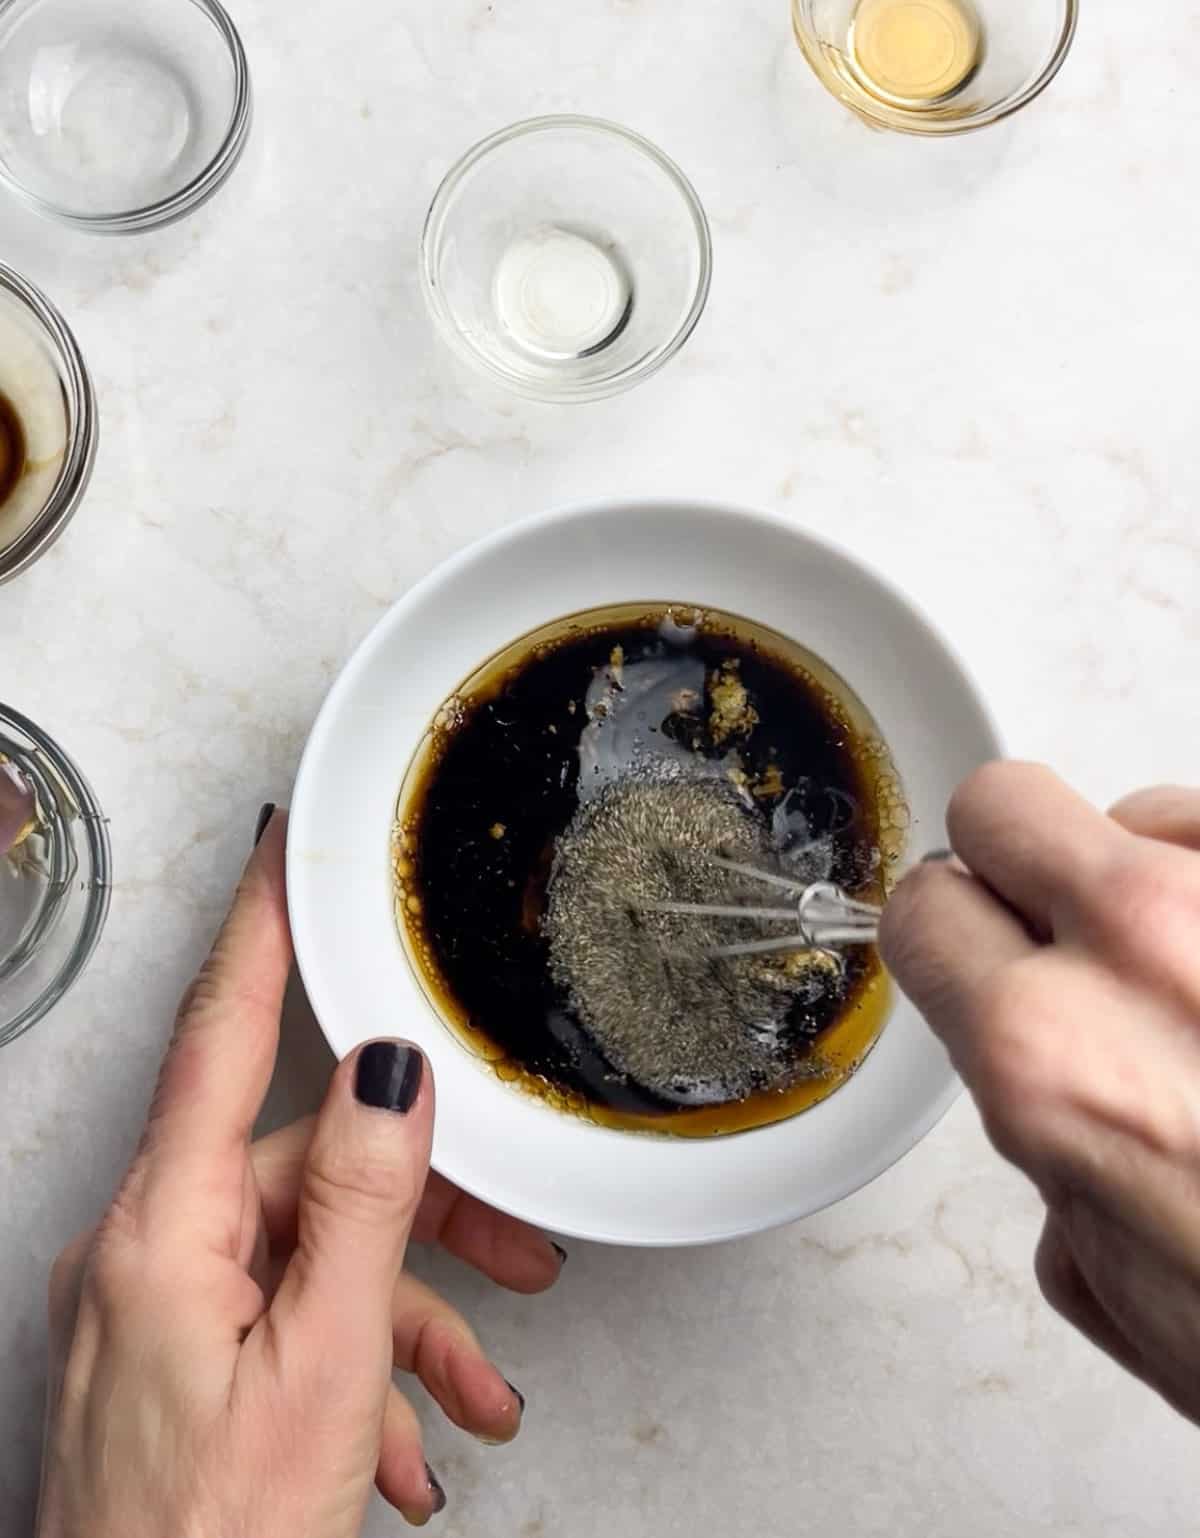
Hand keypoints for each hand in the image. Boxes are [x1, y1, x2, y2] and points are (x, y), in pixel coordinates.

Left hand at [38, 811, 563, 1536]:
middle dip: (421, 1210)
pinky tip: (410, 1439)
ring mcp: (153, 1307)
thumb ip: (360, 1204)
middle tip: (515, 1251)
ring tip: (473, 1394)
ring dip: (403, 1312)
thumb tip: (387, 1072)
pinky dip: (356, 1360)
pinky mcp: (170, 1356)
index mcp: (161, 1232)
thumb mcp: (320, 1370)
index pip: (218, 1032)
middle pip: (304, 1162)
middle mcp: (143, 1252)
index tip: (284, 848)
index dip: (259, 928)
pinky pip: (279, 1314)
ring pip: (306, 1247)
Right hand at [880, 765, 1199, 1423]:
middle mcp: (1145, 946)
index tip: (973, 951)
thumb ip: (1064, 1181)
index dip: (949, 941)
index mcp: (1052, 1055)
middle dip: (1014, 859)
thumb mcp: (1144, 1302)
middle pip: (1002, 803)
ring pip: (1149, 805)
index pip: (925, 912)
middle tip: (1060, 922)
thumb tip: (1072, 1144)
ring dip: (1159, 875)